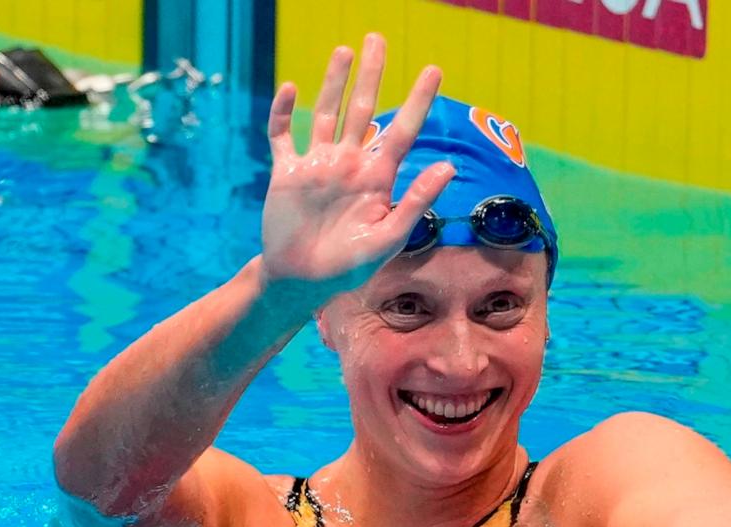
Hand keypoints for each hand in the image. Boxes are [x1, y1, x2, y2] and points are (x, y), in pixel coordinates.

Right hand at [258, 34, 454, 302]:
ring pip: (326, 114)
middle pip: (363, 109)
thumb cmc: (348, 268)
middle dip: (371, 75)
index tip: (434, 69)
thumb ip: (416, 201)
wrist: (300, 283)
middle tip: (377, 39)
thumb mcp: (388, 238)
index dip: (418, 100)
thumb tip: (448, 165)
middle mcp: (349, 164)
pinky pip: (283, 136)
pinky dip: (283, 113)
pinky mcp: (286, 174)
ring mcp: (317, 166)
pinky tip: (289, 89)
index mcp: (377, 178)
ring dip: (333, 82)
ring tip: (344, 50)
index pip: (402, 130)